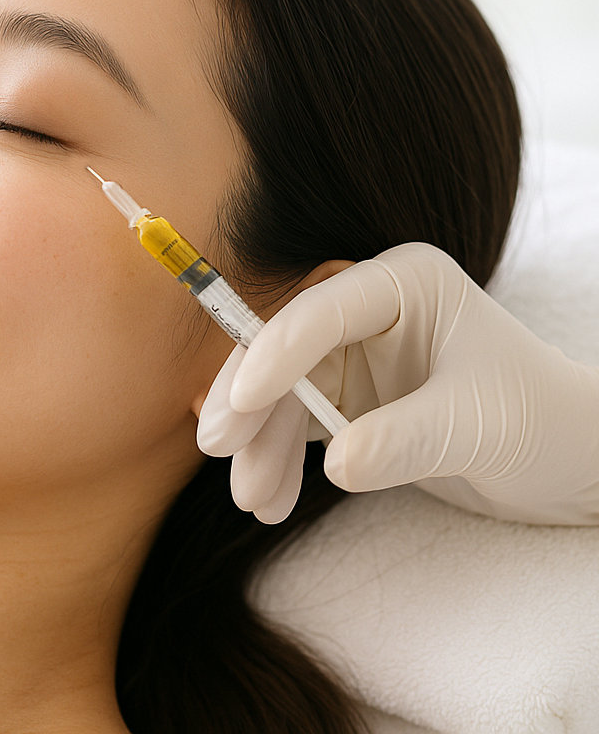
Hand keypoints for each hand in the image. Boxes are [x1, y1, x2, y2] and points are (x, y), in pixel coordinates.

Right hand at [197, 243, 598, 524]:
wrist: (567, 462)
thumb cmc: (540, 421)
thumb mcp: (476, 426)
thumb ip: (405, 440)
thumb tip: (335, 465)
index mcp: (406, 284)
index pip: (324, 308)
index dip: (276, 351)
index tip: (238, 404)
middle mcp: (370, 311)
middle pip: (286, 349)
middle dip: (250, 400)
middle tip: (221, 448)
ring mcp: (355, 356)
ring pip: (281, 393)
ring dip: (261, 444)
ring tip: (257, 501)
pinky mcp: (347, 400)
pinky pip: (294, 427)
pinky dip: (278, 461)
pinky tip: (272, 500)